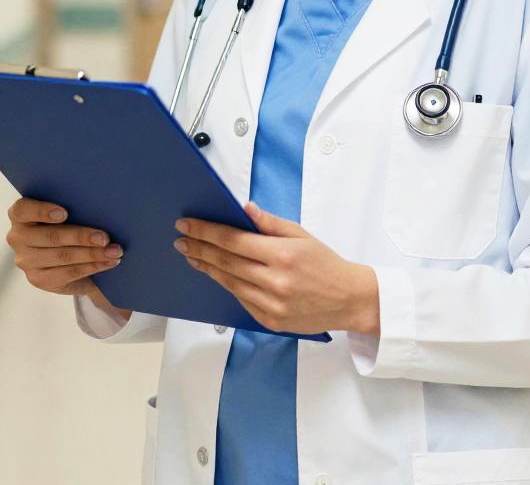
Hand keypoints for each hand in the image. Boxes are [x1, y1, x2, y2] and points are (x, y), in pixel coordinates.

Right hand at [6, 197, 131, 318]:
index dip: (42, 211)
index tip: (64, 213)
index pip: (22, 209)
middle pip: (50, 237)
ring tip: (114, 251)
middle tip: (105, 237)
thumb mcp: (66, 211)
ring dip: (92, 254)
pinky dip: (92, 266)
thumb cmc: (68, 221)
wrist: (64, 254)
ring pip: (62, 257)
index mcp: (20, 215)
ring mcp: (26, 261)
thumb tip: (101, 203)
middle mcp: (18, 238)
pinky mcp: (39, 279)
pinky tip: (108, 262)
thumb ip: (73, 205)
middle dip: (81, 237)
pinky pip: (68, 273)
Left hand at [174, 201, 379, 336]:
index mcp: (282, 255)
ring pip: (228, 282)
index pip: (233, 240)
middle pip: (225, 261)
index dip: (206, 231)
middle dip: (199, 248)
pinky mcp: (269, 321)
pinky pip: (240, 299)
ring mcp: (270, 304)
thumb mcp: (302, 235)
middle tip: (181, 239)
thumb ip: (271, 223)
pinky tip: (216, 273)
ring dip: (207, 267)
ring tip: (192, 256)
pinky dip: (226, 284)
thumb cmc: (326, 264)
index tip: (188, 225)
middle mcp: (274, 281)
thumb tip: (245, 209)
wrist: (348, 299)